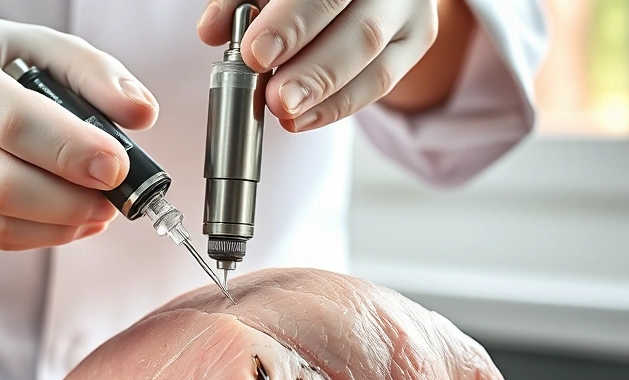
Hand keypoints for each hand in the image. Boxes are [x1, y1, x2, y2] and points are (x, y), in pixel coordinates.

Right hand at [0, 16, 158, 249]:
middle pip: (3, 187)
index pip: (15, 123)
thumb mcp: (36, 44)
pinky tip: (68, 221)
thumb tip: (143, 113)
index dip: (72, 152)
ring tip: (97, 211)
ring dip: (61, 226)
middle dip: (71, 203)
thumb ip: (94, 73)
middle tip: (113, 200)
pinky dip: (38, 236)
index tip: (118, 168)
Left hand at [198, 0, 437, 131]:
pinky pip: (382, 80)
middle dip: (314, 67)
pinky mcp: (416, 38)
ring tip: (286, 112)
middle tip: (276, 98)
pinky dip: (339, 105)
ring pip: (373, 54)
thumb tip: (212, 29)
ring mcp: (407, 7)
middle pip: (359, 26)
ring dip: (325, 91)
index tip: (256, 55)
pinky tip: (304, 119)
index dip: (292, 22)